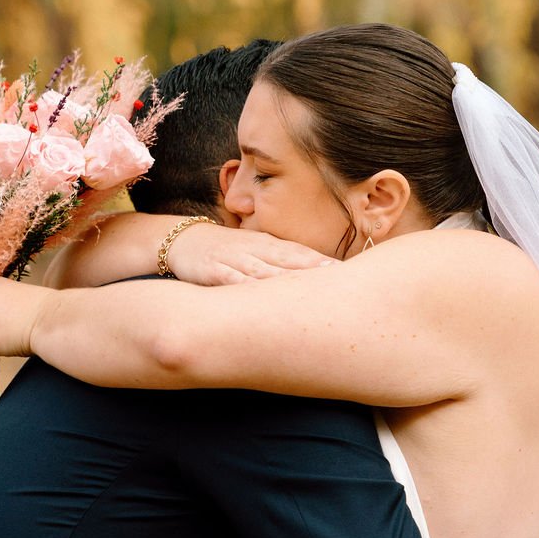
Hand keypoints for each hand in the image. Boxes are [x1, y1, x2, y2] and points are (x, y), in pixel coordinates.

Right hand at [167, 222, 333, 284]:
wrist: (186, 240)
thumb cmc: (230, 252)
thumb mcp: (259, 253)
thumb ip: (285, 264)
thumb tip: (319, 280)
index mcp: (270, 245)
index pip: (302, 253)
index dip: (326, 262)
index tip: (352, 273)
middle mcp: (257, 249)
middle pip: (290, 259)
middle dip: (315, 269)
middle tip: (342, 280)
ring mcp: (236, 259)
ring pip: (265, 270)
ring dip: (287, 278)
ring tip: (308, 290)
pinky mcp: (215, 271)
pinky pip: (233, 280)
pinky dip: (248, 287)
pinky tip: (260, 297)